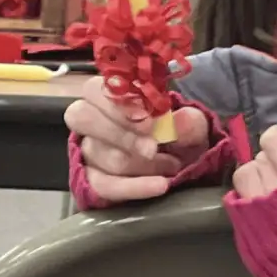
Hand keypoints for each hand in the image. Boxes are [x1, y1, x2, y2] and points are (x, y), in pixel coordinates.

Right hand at [64, 76, 209, 201]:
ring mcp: (88, 149)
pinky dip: (133, 187)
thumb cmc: (179, 134)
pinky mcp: (92, 179)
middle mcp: (91, 118)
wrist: (183, 162)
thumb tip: (180, 121)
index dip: (118, 105)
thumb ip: (189, 120)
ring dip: (140, 163)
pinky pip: (103, 184)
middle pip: (84, 118)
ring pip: (101, 154)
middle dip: (121, 134)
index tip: (149, 122)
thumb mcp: (192, 124)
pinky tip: (158, 186)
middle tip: (152, 148)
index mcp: (111, 93)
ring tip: (171, 165)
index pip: (94, 89)